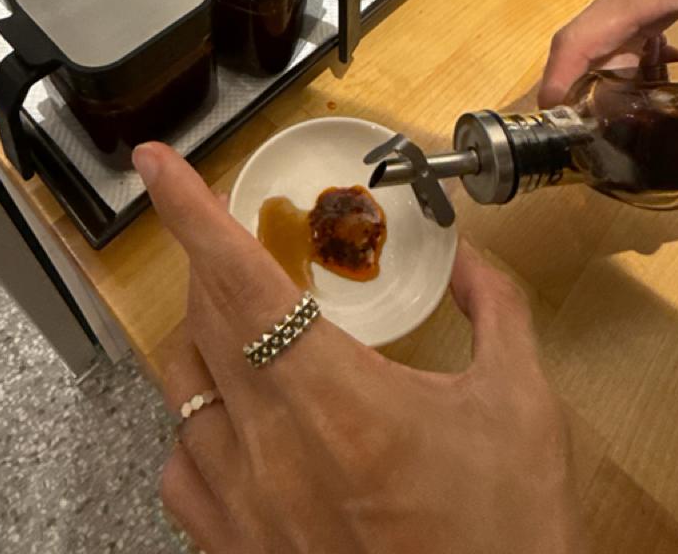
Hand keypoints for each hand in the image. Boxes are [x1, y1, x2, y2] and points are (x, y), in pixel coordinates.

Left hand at [133, 142, 586, 553]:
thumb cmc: (505, 536)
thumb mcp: (522, 409)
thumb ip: (495, 311)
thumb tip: (468, 257)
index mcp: (335, 397)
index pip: (239, 277)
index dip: (188, 210)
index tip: (155, 163)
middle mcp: (268, 448)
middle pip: (203, 318)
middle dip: (211, 260)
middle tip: (236, 233)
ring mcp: (238, 508)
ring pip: (181, 386)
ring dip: (205, 334)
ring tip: (247, 321)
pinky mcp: (229, 553)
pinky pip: (180, 463)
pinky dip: (198, 421)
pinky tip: (240, 420)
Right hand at [541, 0, 677, 197]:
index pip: (578, 40)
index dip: (557, 87)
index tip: (550, 131)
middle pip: (600, 35)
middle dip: (594, 88)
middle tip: (610, 143)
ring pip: (631, 23)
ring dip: (628, 70)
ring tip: (647, 119)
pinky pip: (659, 11)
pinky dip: (656, 48)